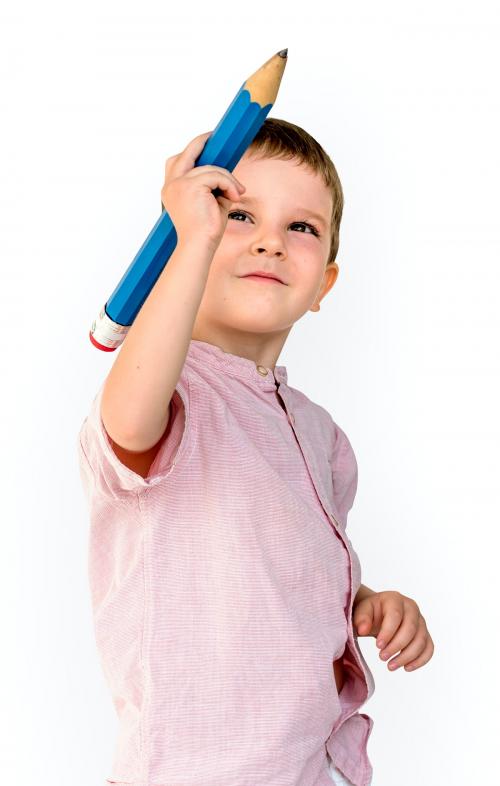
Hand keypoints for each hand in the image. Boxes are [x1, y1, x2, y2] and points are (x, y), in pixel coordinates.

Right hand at [161, 130, 245, 251]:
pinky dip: (228, 184)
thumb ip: (212, 186)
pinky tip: (234, 197)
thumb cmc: (205, 233)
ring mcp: (178, 184)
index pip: (178, 163)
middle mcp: (171, 186)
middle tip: (213, 136)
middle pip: (186, 153)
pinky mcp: (190, 186)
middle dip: (201, 141)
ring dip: (227, 179)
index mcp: (171, 191)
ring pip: (209, 168)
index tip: (206, 144)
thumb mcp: (209, 204)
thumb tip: (224, 175)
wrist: (199, 246)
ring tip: (236, 194)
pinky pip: (216, 175)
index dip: (192, 152)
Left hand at [352, 590, 433, 671]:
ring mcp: (420, 621)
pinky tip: (406, 667)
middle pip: (410, 629)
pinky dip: (420, 660)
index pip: (395, 615)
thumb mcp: (362, 611)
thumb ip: (361, 618)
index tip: (377, 646)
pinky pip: (429, 648)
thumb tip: (363, 630)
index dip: (388, 632)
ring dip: (407, 656)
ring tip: (390, 666)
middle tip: (382, 657)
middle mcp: (411, 608)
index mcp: (395, 599)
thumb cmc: (371, 612)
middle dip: (396, 646)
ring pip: (421, 640)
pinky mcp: (425, 634)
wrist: (380, 613)